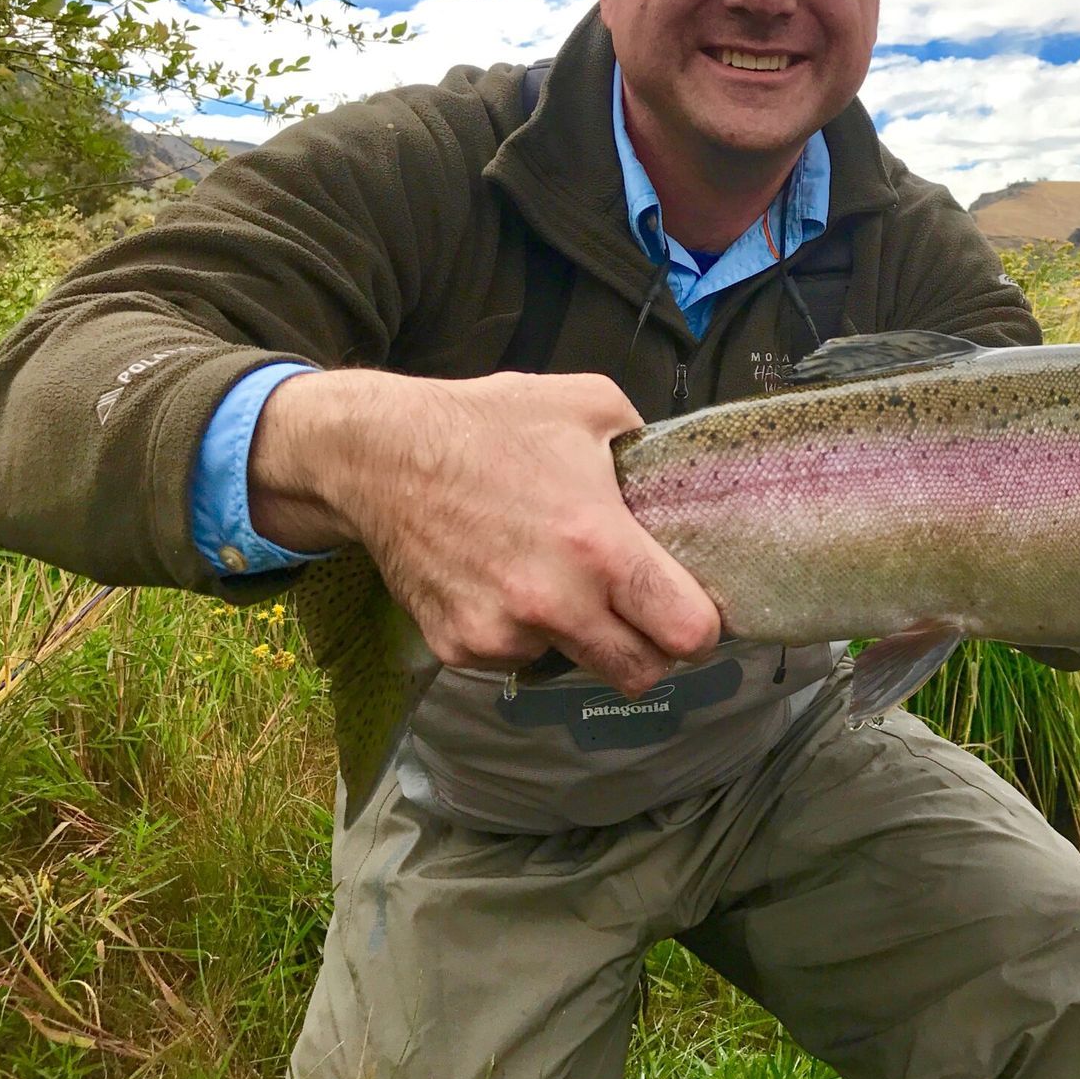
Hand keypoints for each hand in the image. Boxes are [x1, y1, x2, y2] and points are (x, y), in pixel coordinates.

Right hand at [249, 369, 720, 694]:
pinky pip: (518, 657)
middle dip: (652, 649)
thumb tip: (680, 476)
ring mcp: (503, 634)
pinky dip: (524, 631)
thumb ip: (648, 444)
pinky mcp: (459, 648)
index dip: (703, 626)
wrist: (376, 455)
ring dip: (582, 636)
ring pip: (576, 665)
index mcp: (601, 547)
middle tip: (640, 611)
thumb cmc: (488, 423)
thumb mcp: (590, 404)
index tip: (695, 609)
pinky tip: (505, 580)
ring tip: (556, 577)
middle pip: (640, 675)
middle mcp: (555, 603)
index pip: (687, 633)